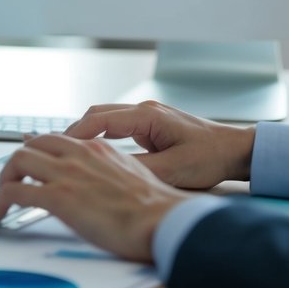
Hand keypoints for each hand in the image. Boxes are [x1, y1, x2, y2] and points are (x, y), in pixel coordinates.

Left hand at [0, 134, 190, 262]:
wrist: (164, 220)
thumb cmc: (155, 207)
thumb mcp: (132, 175)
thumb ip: (108, 171)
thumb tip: (99, 184)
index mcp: (97, 149)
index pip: (55, 140)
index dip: (37, 151)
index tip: (28, 164)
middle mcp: (79, 154)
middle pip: (32, 145)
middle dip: (16, 163)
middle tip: (12, 181)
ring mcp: (67, 174)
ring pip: (18, 161)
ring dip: (4, 179)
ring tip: (1, 197)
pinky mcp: (59, 197)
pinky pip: (15, 192)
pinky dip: (0, 201)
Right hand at [63, 101, 254, 189]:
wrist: (236, 150)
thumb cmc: (211, 157)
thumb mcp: (174, 170)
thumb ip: (140, 171)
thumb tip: (107, 175)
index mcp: (147, 116)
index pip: (99, 119)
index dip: (75, 134)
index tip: (55, 148)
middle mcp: (144, 111)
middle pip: (97, 115)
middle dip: (74, 133)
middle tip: (52, 151)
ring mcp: (147, 118)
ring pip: (105, 120)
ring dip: (86, 135)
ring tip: (66, 154)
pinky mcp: (151, 128)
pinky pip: (117, 129)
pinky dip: (100, 139)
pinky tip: (92, 155)